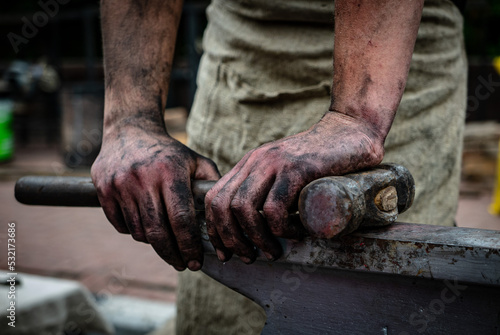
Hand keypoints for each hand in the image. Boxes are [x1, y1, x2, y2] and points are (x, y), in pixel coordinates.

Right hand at [91, 124, 219, 270]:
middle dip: (173, 255)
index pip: (181, 220)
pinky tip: (146, 228)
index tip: (196, 262)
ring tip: (167, 245)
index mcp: (170, 172)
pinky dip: (135, 232)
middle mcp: (143, 179)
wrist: (130, 130)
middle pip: (158, 232)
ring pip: (139, 231)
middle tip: (183, 265)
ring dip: (155, 244)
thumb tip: (225, 214)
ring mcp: (120, 185)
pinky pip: (121, 225)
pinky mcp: (103, 190)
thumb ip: (212, 184)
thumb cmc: (169, 152)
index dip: (189, 246)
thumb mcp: (195, 161)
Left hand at [205, 111, 384, 263]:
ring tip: (273, 251)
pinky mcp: (297, 168)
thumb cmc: (321, 159)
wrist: (350, 131)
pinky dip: (281, 228)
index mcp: (249, 163)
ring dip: (256, 238)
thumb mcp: (285, 172)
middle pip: (223, 205)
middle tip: (249, 256)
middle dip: (230, 238)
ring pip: (244, 208)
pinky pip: (275, 208)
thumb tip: (256, 228)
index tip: (225, 252)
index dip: (215, 229)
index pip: (215, 197)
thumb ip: (269, 189)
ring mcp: (275, 163)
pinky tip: (296, 232)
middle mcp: (256, 161)